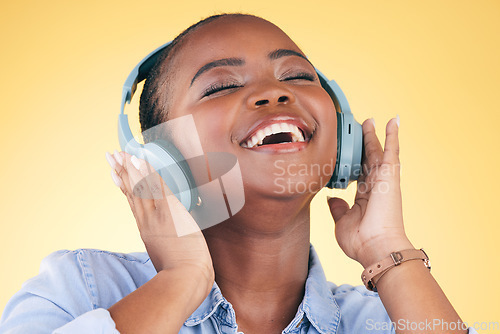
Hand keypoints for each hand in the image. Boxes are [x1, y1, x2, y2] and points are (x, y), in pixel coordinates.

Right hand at [106, 151, 213, 285]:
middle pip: (131, 191)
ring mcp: (156, 216)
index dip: (124, 185)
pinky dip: (146, 173)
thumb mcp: (167, 254)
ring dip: (130, 167)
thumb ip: (165, 242)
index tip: (115, 172)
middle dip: (121, 171)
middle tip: (110, 154)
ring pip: (140, 187)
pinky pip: (156, 188)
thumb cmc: (181, 271)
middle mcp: (147, 220)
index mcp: (147, 229)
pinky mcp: (169, 212)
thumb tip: (168, 238)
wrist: (185, 279)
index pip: (133, 202)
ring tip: (120, 152)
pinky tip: (139, 159)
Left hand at [327, 117, 413, 267]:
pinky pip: (392, 150)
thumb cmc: (361, 241)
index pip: (359, 174)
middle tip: (361, 128)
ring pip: (378, 151)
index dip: (354, 162)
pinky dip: (393, 135)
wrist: (376, 248)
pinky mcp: (390, 175)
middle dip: (364, 144)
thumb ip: (337, 208)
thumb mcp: (342, 222)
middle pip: (368, 159)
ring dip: (375, 136)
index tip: (348, 153)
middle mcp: (376, 186)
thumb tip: (331, 199)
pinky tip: (393, 121)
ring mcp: (384, 180)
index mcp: (365, 197)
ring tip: (371, 121)